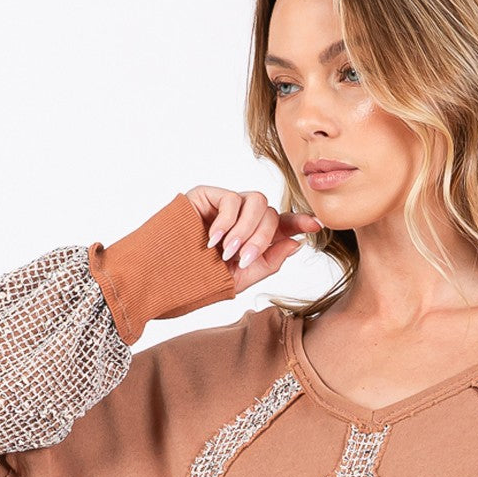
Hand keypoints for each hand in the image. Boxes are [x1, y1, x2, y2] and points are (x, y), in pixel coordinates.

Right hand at [184, 186, 323, 296]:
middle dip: (262, 238)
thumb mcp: (240, 278)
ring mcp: (225, 206)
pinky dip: (227, 222)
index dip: (299, 222)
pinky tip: (212, 241)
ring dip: (246, 230)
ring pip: (256, 202)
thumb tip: (295, 242)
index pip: (281, 225)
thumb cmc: (197, 281)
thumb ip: (269, 262)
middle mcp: (241, 219)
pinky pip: (232, 199)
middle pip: (270, 214)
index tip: (316, 225)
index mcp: (251, 239)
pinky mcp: (207, 195)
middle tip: (243, 259)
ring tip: (227, 251)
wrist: (162, 277)